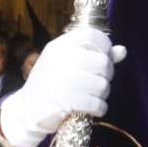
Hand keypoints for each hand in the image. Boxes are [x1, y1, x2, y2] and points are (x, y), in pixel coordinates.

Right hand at [0, 28, 125, 146]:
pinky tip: (92, 109)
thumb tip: (122, 51)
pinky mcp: (62, 101)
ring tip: (92, 97)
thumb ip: (94, 55)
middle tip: (98, 83)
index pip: (91, 35)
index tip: (105, 58)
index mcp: (58, 46)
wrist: (25, 111)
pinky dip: (99, 108)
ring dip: (103, 95)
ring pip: (102, 85)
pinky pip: (96, 103)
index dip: (105, 46)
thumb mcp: (66, 64)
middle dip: (106, 76)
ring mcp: (59, 80)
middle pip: (102, 62)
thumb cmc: (50, 85)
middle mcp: (58, 59)